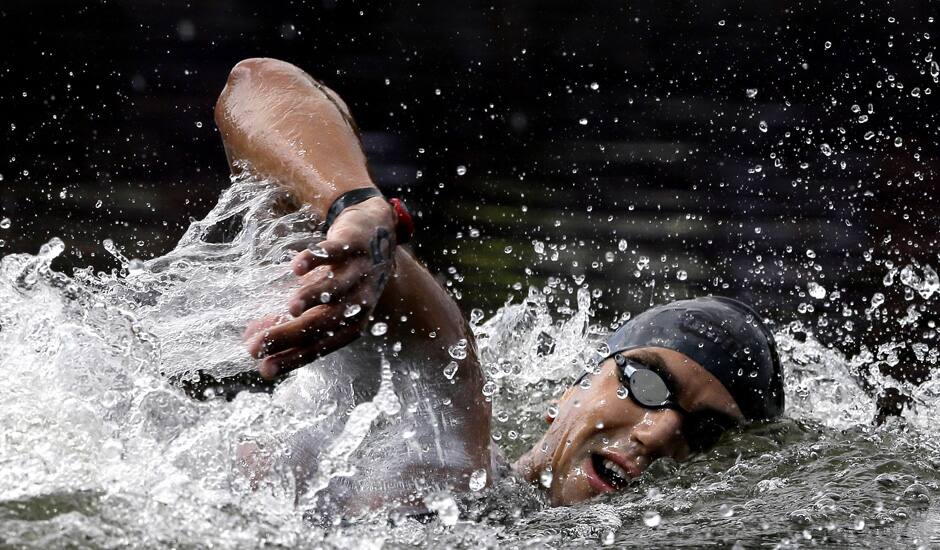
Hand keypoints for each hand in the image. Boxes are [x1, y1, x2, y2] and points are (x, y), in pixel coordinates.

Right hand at [245, 196, 395, 378]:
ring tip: (288, 309)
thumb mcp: (318, 303)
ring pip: (336, 289)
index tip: (264, 369)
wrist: (376, 234)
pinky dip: (316, 259)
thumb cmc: (340, 276)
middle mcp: (359, 301)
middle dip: (291, 335)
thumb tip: (248, 340)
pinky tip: (296, 267)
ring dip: (313, 298)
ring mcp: (358, 272)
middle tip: (257, 345)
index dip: (293, 358)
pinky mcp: (354, 244)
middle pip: (326, 322)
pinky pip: (335, 252)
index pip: (322, 346)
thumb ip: (288, 321)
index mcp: (352, 322)